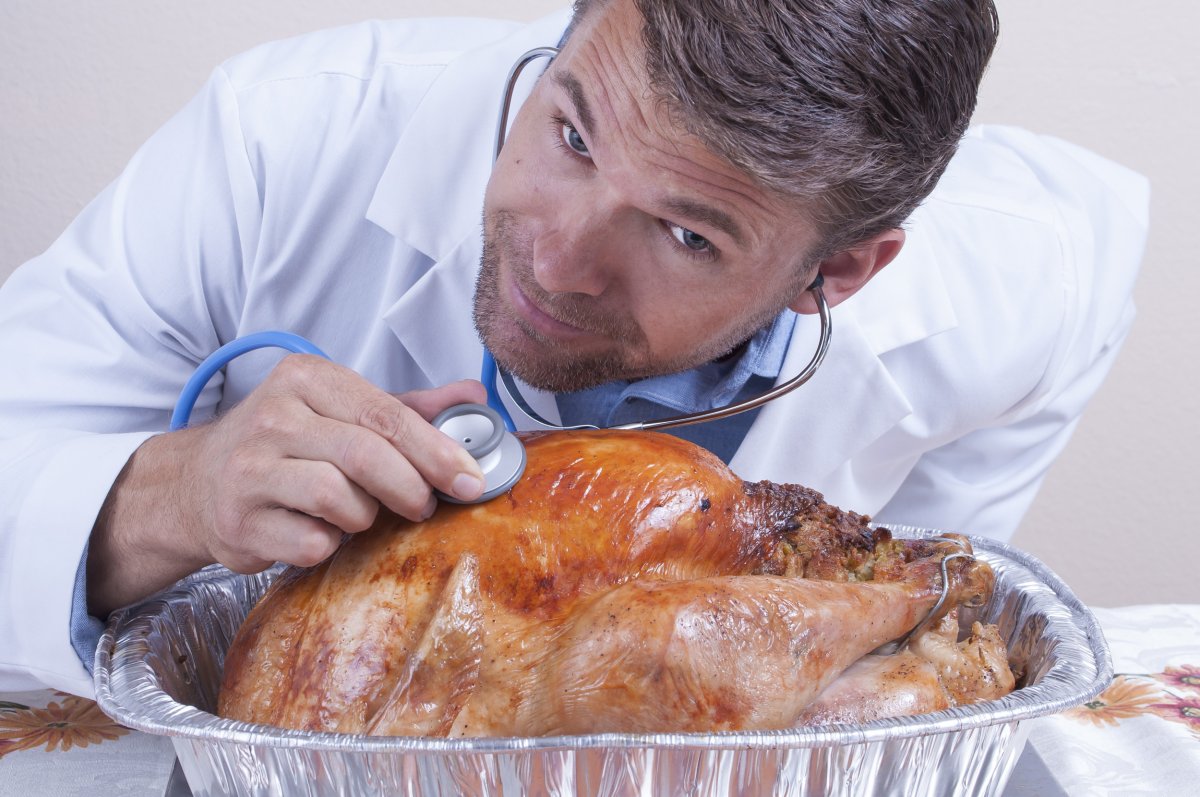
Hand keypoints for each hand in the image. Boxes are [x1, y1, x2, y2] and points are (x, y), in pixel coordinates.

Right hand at [88, 355, 487, 613]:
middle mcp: (272, 416)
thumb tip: (475, 395)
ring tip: (357, 514)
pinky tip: (320, 532)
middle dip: (410, 487)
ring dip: (364, 516)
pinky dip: (329, 544)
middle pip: (365, 454)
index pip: (385, 413)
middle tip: (424, 506)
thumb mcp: (342, 411)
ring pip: (338, 498)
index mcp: (305, 378)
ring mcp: (249, 470)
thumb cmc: (287, 446)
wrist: (198, 483)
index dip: (436, 450)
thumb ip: (407, 407)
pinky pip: (312, 542)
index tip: (469, 479)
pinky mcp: (238, 522)